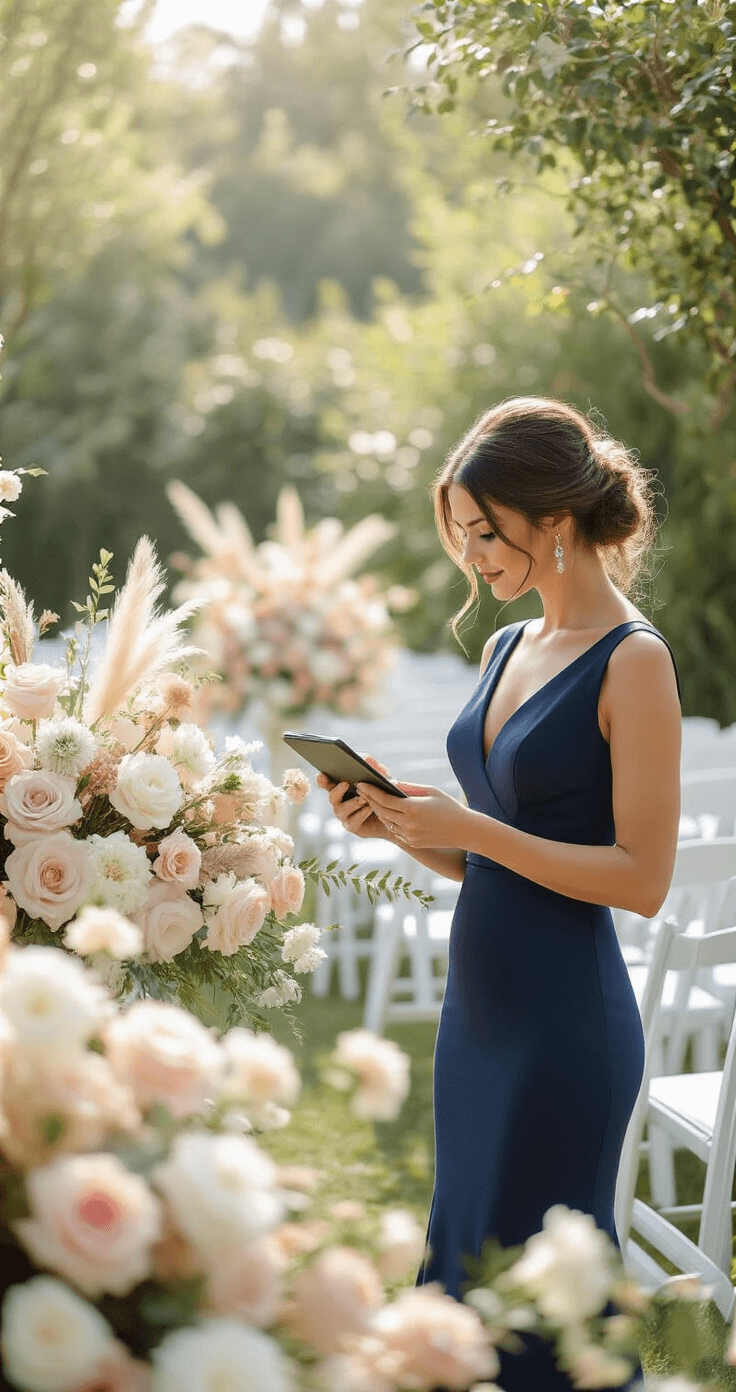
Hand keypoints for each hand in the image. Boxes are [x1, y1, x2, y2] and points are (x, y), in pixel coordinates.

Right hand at [316, 756, 396, 840]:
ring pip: (341, 810)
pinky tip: (369, 807)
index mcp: (341, 787)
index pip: (326, 783)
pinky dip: (361, 813)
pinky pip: (353, 821)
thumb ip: (372, 765)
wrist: (396, 815)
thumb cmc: (384, 792)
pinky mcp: (352, 826)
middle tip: (346, 783)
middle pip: (331, 796)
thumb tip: (364, 757)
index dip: (322, 779)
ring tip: (364, 797)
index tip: (322, 774)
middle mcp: (339, 801)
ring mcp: (344, 815)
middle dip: (337, 790)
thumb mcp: (381, 776)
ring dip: (353, 802)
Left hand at [356, 781, 471, 848]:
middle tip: (361, 790)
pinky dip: (389, 821)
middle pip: (381, 811)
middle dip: (370, 800)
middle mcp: (409, 824)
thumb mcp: (430, 791)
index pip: (384, 799)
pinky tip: (386, 812)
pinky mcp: (413, 843)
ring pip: (386, 822)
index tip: (361, 783)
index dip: (370, 791)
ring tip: (371, 800)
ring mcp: (410, 836)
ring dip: (378, 811)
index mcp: (413, 809)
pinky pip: (395, 831)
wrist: (464, 831)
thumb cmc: (449, 806)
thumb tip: (390, 782)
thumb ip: (409, 787)